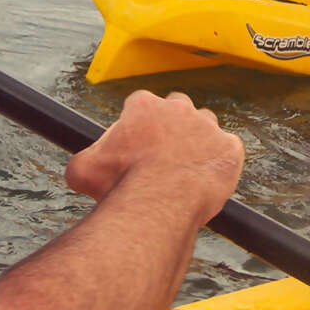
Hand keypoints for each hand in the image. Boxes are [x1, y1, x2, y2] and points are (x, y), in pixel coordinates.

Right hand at [66, 90, 244, 221]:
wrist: (159, 204)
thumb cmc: (121, 185)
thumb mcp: (82, 171)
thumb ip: (82, 162)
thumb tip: (80, 169)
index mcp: (144, 105)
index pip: (141, 105)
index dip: (138, 126)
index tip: (136, 147)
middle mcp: (179, 108)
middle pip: (177, 109)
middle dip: (171, 127)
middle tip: (162, 156)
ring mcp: (208, 127)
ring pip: (205, 127)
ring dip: (198, 142)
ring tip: (187, 170)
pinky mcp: (230, 149)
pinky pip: (228, 151)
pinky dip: (220, 163)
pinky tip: (208, 180)